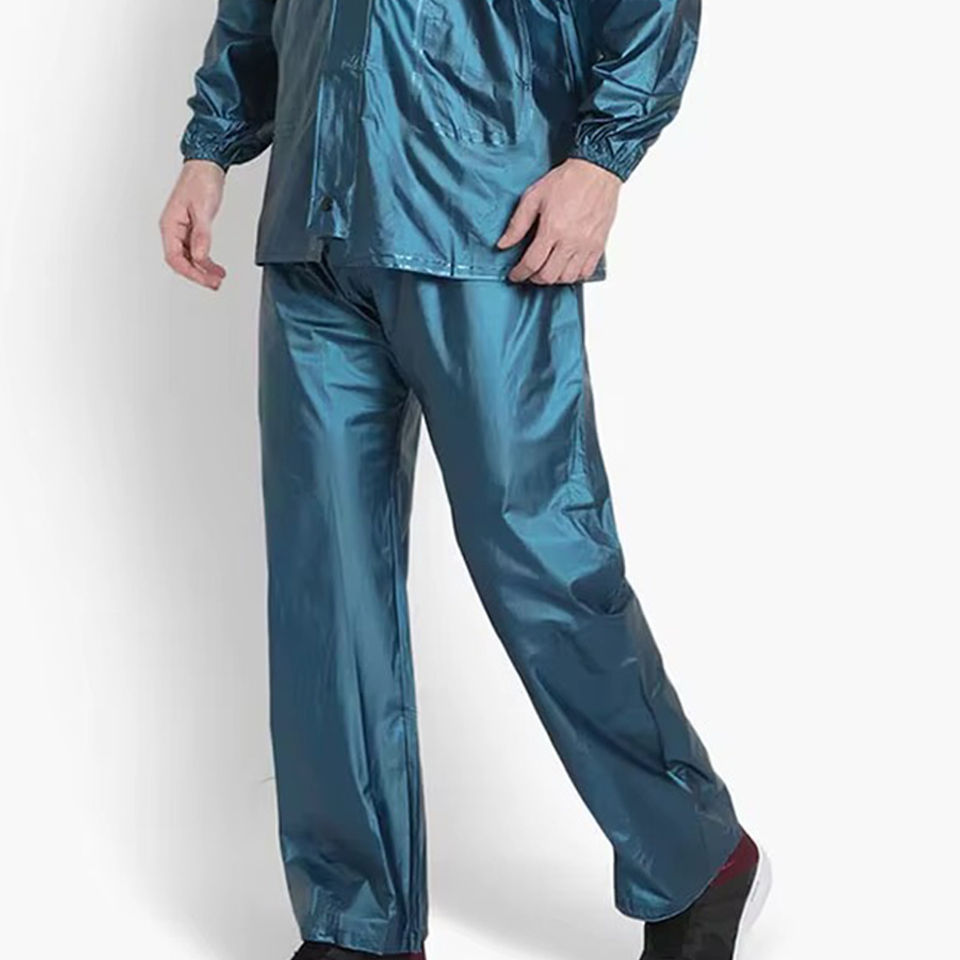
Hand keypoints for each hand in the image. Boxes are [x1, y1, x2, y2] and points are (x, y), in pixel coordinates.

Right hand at [159, 160, 226, 289]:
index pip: (175, 258)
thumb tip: (201, 257)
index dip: (190, 272)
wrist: (207, 164)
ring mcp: (181, 229)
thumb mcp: (203, 209)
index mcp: (170, 225)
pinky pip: (195, 250)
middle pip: (181, 261)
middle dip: (198, 274)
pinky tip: (215, 267)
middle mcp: (173, 229)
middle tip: (215, 284)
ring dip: (203, 270)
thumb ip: (202, 235)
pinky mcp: (191, 228)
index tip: (206, 280)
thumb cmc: (201, 180)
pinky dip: (206, 260)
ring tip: (218, 278)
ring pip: (189, 257)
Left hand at [497, 158, 620, 283]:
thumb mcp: (533, 197)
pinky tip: (566, 268)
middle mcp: (571, 241)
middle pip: (549, 276)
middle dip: (534, 278)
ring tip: (546, 269)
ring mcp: (586, 245)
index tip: (514, 274)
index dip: (519, 273)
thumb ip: (517, 223)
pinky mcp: (598, 246)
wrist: (597, 171)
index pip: (532, 263)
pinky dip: (574, 276)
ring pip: (567, 278)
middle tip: (529, 272)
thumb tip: (503, 244)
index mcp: (553, 229)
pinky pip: (586, 272)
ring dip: (553, 279)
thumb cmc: (567, 180)